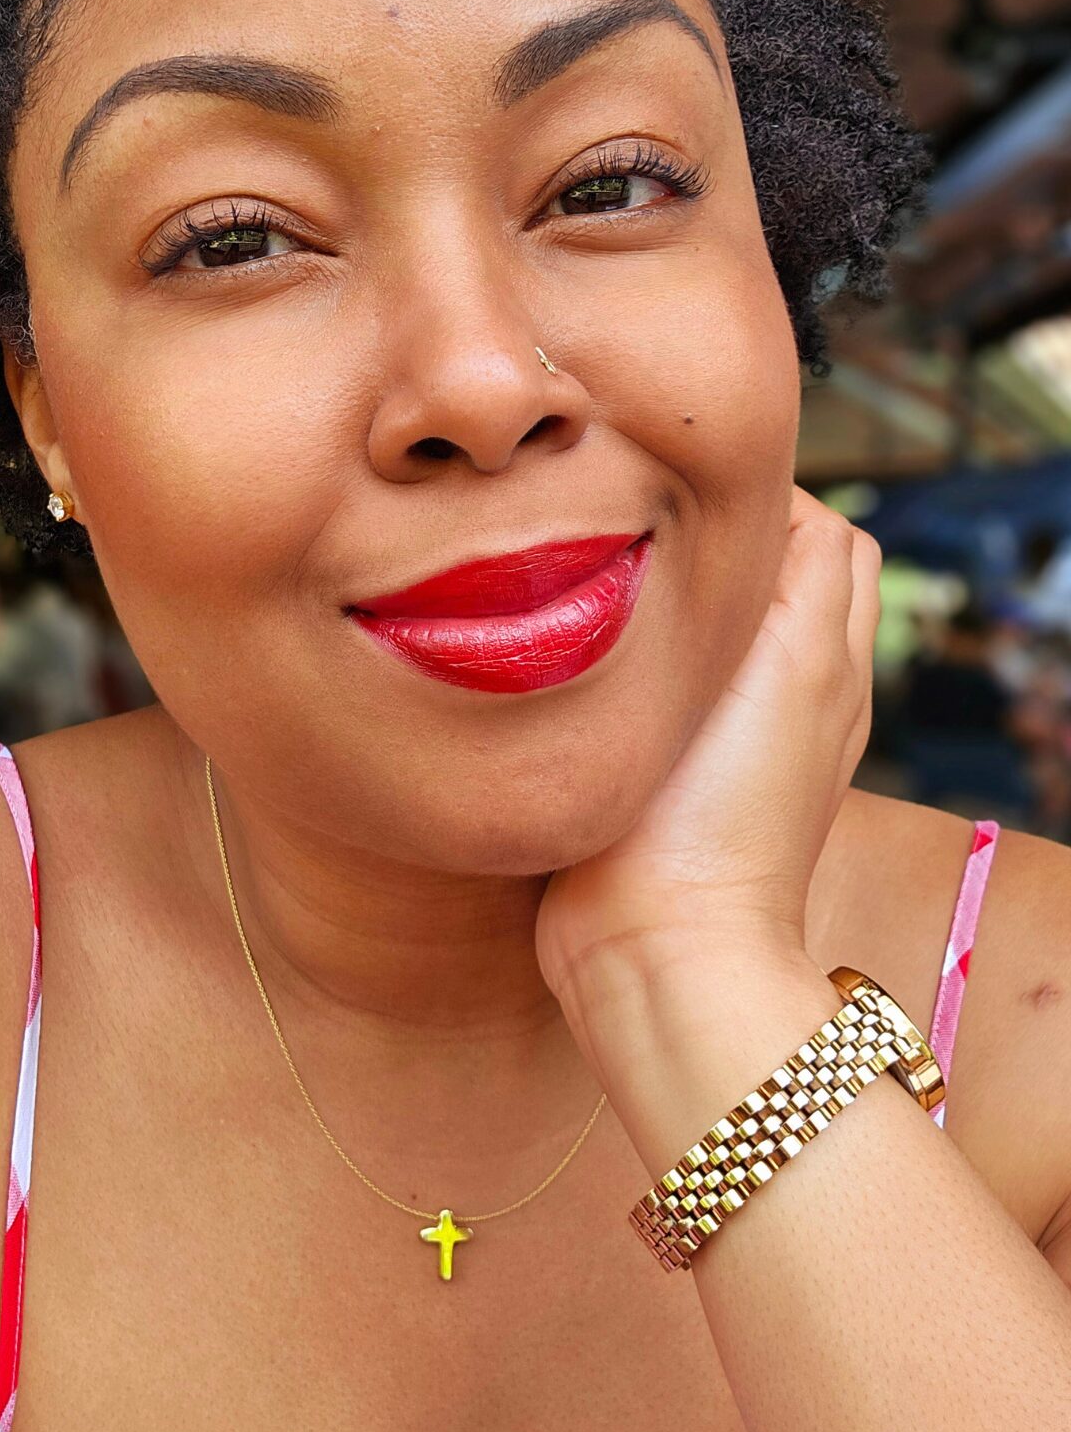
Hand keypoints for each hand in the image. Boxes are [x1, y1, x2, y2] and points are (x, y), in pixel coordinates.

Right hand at [535, 486, 880, 1006]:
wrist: (656, 944)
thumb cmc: (719, 813)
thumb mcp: (788, 663)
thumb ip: (798, 566)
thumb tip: (758, 500)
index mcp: (826, 653)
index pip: (815, 526)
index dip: (750, 493)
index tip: (676, 487)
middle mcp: (796, 690)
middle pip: (782, 566)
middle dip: (726, 533)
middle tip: (649, 525)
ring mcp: (736, 733)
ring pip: (725, 618)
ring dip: (686, 592)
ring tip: (624, 580)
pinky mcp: (676, 768)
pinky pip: (677, 674)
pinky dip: (655, 647)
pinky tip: (605, 650)